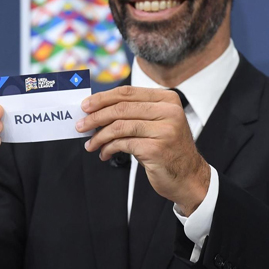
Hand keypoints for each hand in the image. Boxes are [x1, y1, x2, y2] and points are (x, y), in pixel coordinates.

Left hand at [76, 86, 209, 215]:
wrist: (188, 176)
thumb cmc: (167, 149)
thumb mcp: (155, 124)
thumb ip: (133, 113)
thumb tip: (96, 110)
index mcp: (167, 99)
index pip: (128, 92)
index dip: (103, 98)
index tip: (85, 105)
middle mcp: (169, 111)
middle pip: (121, 108)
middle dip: (96, 117)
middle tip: (81, 125)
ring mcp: (164, 130)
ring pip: (119, 126)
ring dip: (99, 136)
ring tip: (90, 144)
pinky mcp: (156, 149)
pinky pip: (123, 144)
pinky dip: (109, 148)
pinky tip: (104, 154)